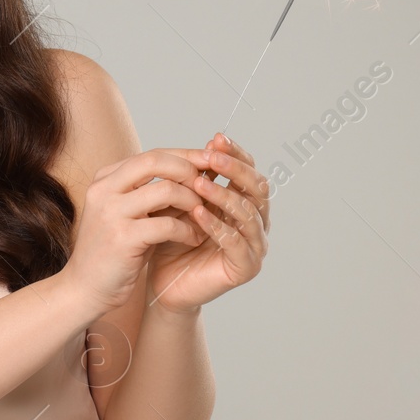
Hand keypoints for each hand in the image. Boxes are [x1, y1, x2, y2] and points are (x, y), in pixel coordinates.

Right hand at [62, 148, 214, 314]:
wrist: (85, 288)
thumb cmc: (114, 251)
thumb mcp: (127, 212)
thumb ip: (149, 191)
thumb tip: (193, 170)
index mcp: (105, 179)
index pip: (151, 155)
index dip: (184, 156)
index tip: (209, 163)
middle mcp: (104, 190)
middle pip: (155, 161)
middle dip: (189, 170)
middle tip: (208, 186)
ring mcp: (110, 213)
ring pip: (166, 190)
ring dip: (192, 202)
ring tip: (202, 215)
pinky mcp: (122, 239)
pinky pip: (167, 225)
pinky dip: (187, 230)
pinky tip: (194, 238)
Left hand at [147, 133, 270, 313]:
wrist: (162, 282)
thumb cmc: (171, 239)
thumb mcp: (181, 202)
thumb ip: (195, 179)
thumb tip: (208, 144)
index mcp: (244, 203)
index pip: (249, 172)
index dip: (236, 154)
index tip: (216, 138)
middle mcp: (256, 222)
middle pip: (258, 189)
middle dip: (235, 170)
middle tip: (212, 157)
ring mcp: (255, 246)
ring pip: (248, 214)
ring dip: (223, 196)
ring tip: (199, 184)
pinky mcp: (246, 267)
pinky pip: (237, 243)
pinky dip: (218, 226)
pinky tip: (198, 214)